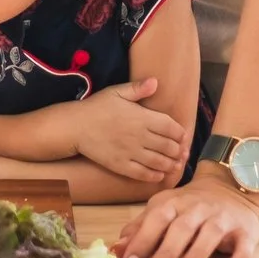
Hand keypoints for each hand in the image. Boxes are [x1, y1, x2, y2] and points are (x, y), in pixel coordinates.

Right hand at [71, 79, 190, 184]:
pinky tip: (159, 174)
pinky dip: (155, 175)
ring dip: (171, 164)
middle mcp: (139, 136)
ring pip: (159, 162)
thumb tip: (156, 82)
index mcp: (141, 117)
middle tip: (182, 153)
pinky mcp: (121, 165)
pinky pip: (143, 174)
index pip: (170, 127)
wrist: (75, 126)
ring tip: (176, 165)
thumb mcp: (117, 92)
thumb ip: (138, 88)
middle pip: (169, 146)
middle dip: (179, 150)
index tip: (183, 135)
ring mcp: (131, 152)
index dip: (180, 133)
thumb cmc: (97, 107)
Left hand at [112, 170, 258, 257]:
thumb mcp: (162, 210)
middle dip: (166, 253)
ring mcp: (222, 218)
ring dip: (196, 255)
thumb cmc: (189, 206)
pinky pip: (244, 244)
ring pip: (209, 234)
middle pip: (180, 229)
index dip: (140, 243)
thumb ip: (140, 230)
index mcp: (173, 204)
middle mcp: (197, 208)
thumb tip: (115, 252)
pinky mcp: (245, 229)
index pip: (154, 221)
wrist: (230, 187)